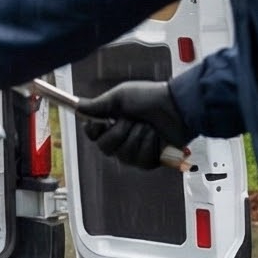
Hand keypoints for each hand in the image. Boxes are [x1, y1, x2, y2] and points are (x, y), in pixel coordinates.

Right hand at [76, 81, 196, 169]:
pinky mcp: (150, 161)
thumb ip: (98, 105)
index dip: (94, 130)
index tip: (100, 122)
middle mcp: (121, 138)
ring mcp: (135, 151)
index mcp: (112, 122)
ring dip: (136, 138)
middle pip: (104, 147)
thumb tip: (78, 107)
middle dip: (118, 132)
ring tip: (148, 127)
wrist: (179, 107)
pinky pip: (140, 160)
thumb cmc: (152, 98)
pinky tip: (156, 137)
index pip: (92, 134)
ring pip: (123, 155)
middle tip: (131, 120)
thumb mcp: (120, 96)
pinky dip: (149, 146)